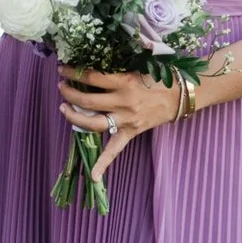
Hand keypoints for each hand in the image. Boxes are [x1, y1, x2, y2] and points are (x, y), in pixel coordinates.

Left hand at [58, 67, 178, 179]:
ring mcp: (127, 120)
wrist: (180, 96)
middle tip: (61, 87)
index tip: (63, 69)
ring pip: (94, 123)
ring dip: (74, 117)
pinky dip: (104, 163)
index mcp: (124, 82)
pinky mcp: (132, 132)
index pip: (91, 78)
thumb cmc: (158, 78)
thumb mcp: (134, 68)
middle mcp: (123, 102)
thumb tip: (89, 67)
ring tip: (63, 108)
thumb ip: (114, 70)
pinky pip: (115, 149)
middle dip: (69, 93)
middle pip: (87, 101)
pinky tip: (93, 176)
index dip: (73, 73)